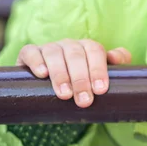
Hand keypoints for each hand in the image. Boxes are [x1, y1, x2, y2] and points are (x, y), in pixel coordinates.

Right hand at [16, 39, 131, 107]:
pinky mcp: (29, 54)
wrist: (56, 91)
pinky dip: (36, 61)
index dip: (98, 70)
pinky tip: (42, 74)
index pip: (95, 51)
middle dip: (81, 79)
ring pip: (54, 53)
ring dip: (60, 74)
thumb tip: (116, 58)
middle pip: (76, 55)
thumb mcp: (101, 77)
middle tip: (84, 100)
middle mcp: (69, 45)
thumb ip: (117, 64)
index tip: (100, 90)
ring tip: (65, 94)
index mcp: (88, 47)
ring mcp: (49, 48)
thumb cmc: (84, 83)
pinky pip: (31, 52)